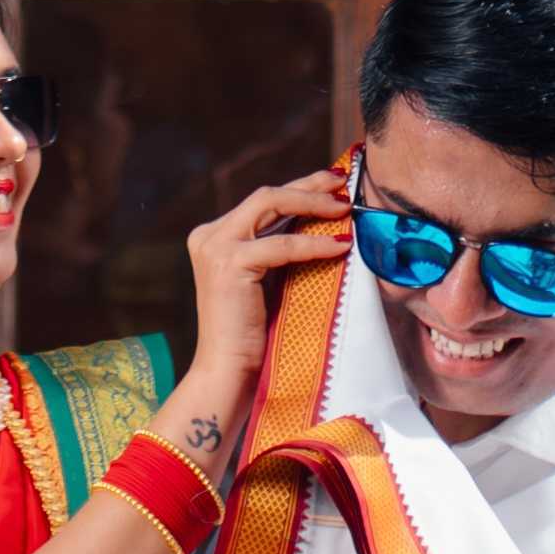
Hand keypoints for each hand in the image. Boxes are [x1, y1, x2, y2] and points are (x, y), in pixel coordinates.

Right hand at [176, 155, 354, 415]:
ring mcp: (215, 246)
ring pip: (270, 204)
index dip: (299, 189)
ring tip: (345, 210)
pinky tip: (339, 245)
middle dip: (308, 186)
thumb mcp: (265, 278)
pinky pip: (282, 245)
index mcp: (214, 236)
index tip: (332, 184)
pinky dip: (314, 244)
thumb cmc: (253, 332)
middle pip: (266, 195)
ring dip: (313, 204)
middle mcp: (209, 235)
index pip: (262, 202)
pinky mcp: (229, 263)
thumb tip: (321, 220)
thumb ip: (278, 247)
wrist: (227, 370)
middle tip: (342, 183)